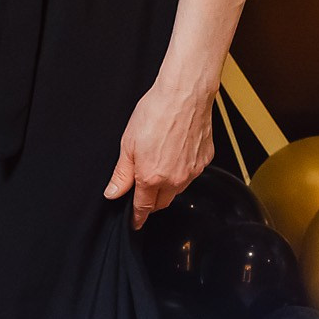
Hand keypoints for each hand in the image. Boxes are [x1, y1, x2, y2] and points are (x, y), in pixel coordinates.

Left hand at [105, 78, 215, 228]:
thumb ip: (122, 174)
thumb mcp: (128, 144)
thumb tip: (113, 193)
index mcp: (152, 177)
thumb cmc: (155, 113)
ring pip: (178, 188)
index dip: (137, 216)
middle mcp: (175, 179)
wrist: (185, 95)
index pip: (144, 207)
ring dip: (167, 184)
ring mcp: (193, 171)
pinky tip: (175, 151)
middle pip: (162, 201)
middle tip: (142, 190)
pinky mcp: (205, 160)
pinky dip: (182, 169)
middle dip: (151, 201)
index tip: (135, 223)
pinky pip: (191, 173)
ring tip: (159, 161)